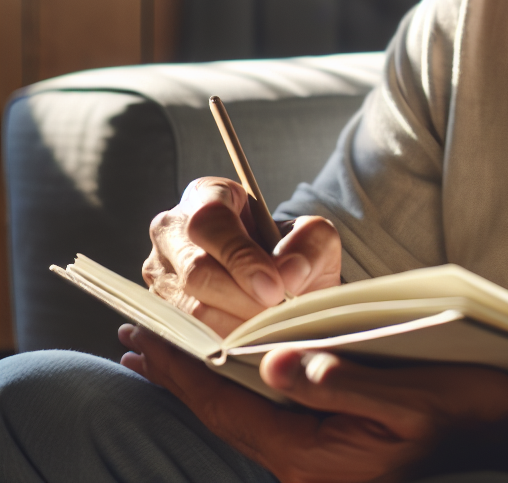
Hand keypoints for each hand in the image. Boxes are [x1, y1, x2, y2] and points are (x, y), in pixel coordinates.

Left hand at [119, 325, 507, 482]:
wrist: (507, 436)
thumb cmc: (464, 410)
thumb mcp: (406, 396)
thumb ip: (340, 382)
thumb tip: (275, 364)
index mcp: (316, 456)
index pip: (231, 410)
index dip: (183, 375)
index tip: (143, 341)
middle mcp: (307, 468)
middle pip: (225, 419)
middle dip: (179, 379)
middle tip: (133, 340)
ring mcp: (318, 466)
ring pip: (242, 422)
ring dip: (204, 386)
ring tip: (164, 356)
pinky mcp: (331, 455)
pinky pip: (267, 424)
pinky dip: (237, 394)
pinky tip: (231, 373)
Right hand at [144, 177, 341, 335]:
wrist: (280, 286)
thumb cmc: (291, 252)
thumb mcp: (313, 237)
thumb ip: (309, 244)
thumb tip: (290, 273)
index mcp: (206, 196)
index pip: (211, 223)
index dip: (242, 259)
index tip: (275, 289)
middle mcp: (172, 231)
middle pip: (196, 272)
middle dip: (242, 301)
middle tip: (277, 317)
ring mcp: (159, 274)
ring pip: (187, 310)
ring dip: (233, 328)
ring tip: (267, 333)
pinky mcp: (157, 313)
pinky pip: (181, 337)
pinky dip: (218, 347)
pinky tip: (246, 349)